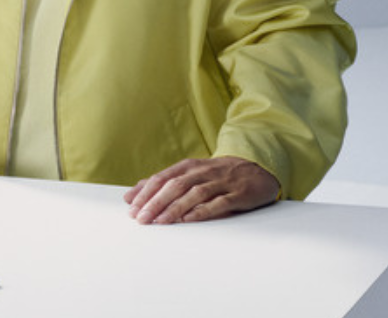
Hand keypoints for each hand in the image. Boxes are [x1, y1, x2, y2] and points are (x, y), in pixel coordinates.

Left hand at [124, 156, 279, 223]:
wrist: (257, 168)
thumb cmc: (216, 175)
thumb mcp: (189, 173)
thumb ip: (161, 183)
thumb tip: (130, 195)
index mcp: (189, 166)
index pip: (162, 178)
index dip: (145, 193)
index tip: (132, 209)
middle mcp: (203, 172)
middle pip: (175, 185)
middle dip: (156, 202)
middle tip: (142, 218)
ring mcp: (222, 182)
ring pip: (195, 193)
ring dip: (175, 207)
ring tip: (160, 221)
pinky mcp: (239, 194)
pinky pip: (219, 203)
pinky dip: (203, 211)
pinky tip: (189, 219)